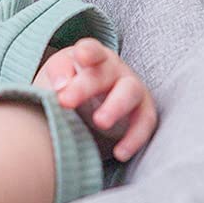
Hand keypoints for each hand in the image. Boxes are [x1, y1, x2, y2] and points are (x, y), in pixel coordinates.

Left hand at [36, 38, 157, 161]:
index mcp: (92, 56)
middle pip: (104, 72)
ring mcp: (132, 88)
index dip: (88, 52)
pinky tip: (119, 153)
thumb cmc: (71, 86)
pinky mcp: (145, 112)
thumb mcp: (58, 76)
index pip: (91, 49)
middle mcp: (115, 68)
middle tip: (65, 102)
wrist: (89, 109)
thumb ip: (58, 74)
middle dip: (85, 87)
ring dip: (115, 106)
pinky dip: (134, 138)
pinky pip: (145, 123)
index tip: (81, 56)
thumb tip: (61, 87)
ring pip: (130, 92)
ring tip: (99, 122)